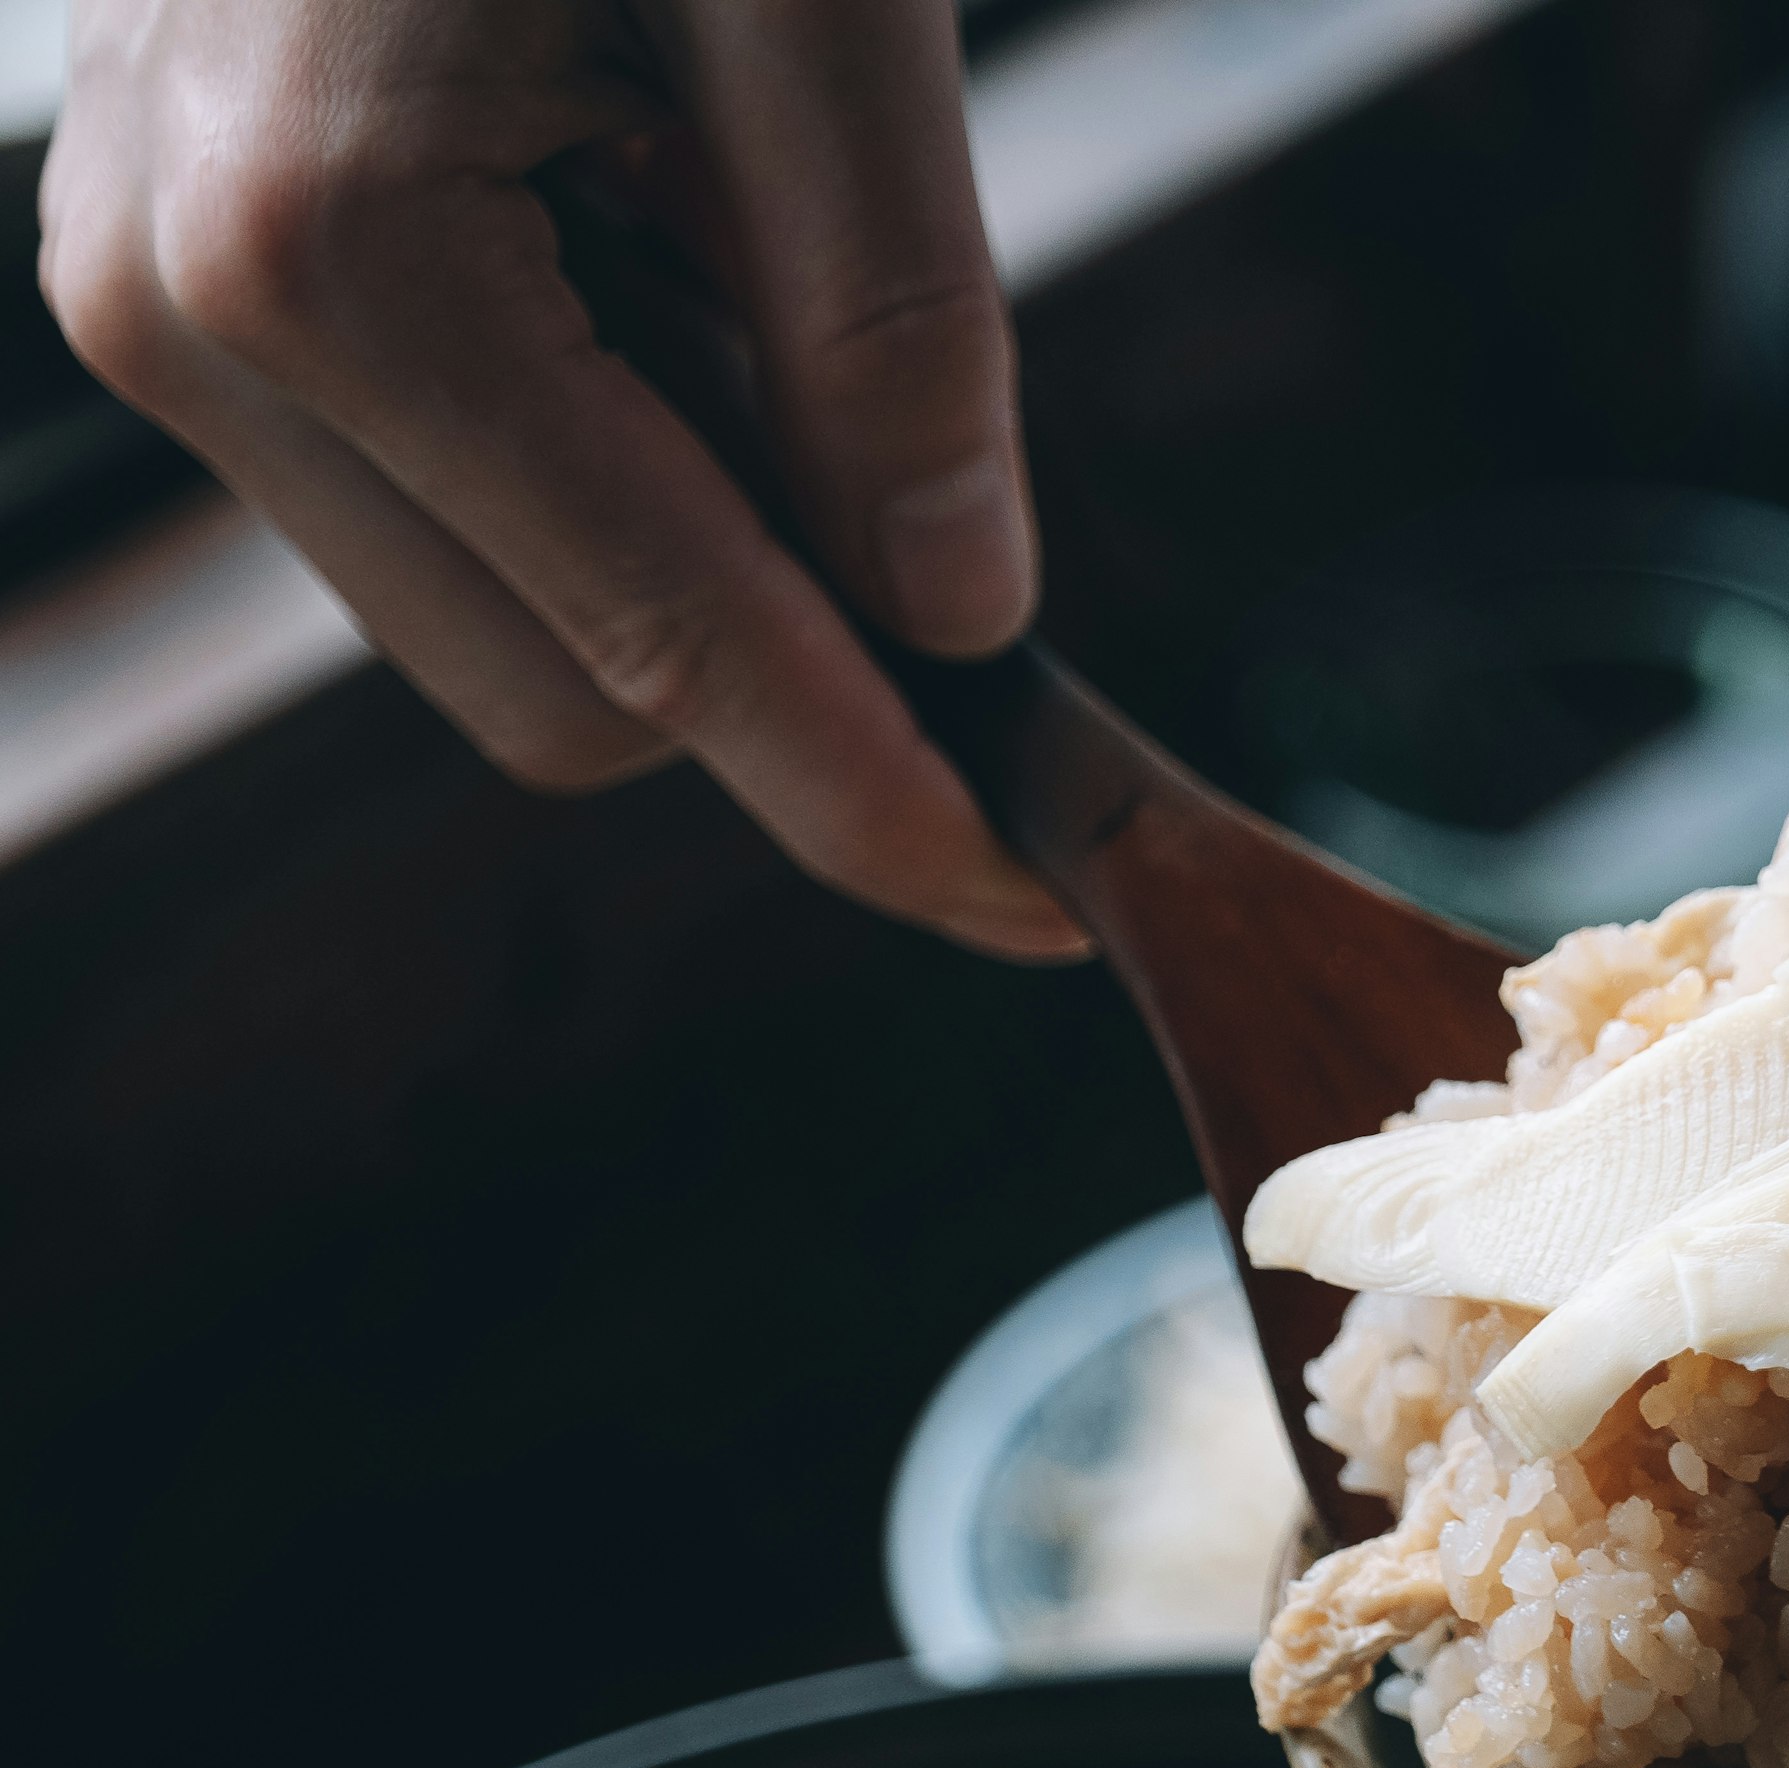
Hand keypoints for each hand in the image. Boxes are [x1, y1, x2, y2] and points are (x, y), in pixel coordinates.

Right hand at [39, 0, 1081, 956]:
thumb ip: (892, 314)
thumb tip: (963, 616)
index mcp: (333, 255)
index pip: (669, 664)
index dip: (877, 802)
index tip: (1036, 902)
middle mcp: (190, 321)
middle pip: (575, 708)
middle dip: (785, 656)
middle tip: (910, 453)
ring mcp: (162, 311)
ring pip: (506, 631)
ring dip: (692, 546)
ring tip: (737, 273)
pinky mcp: (192, 286)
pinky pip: (451, 508)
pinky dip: (610, 462)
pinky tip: (652, 263)